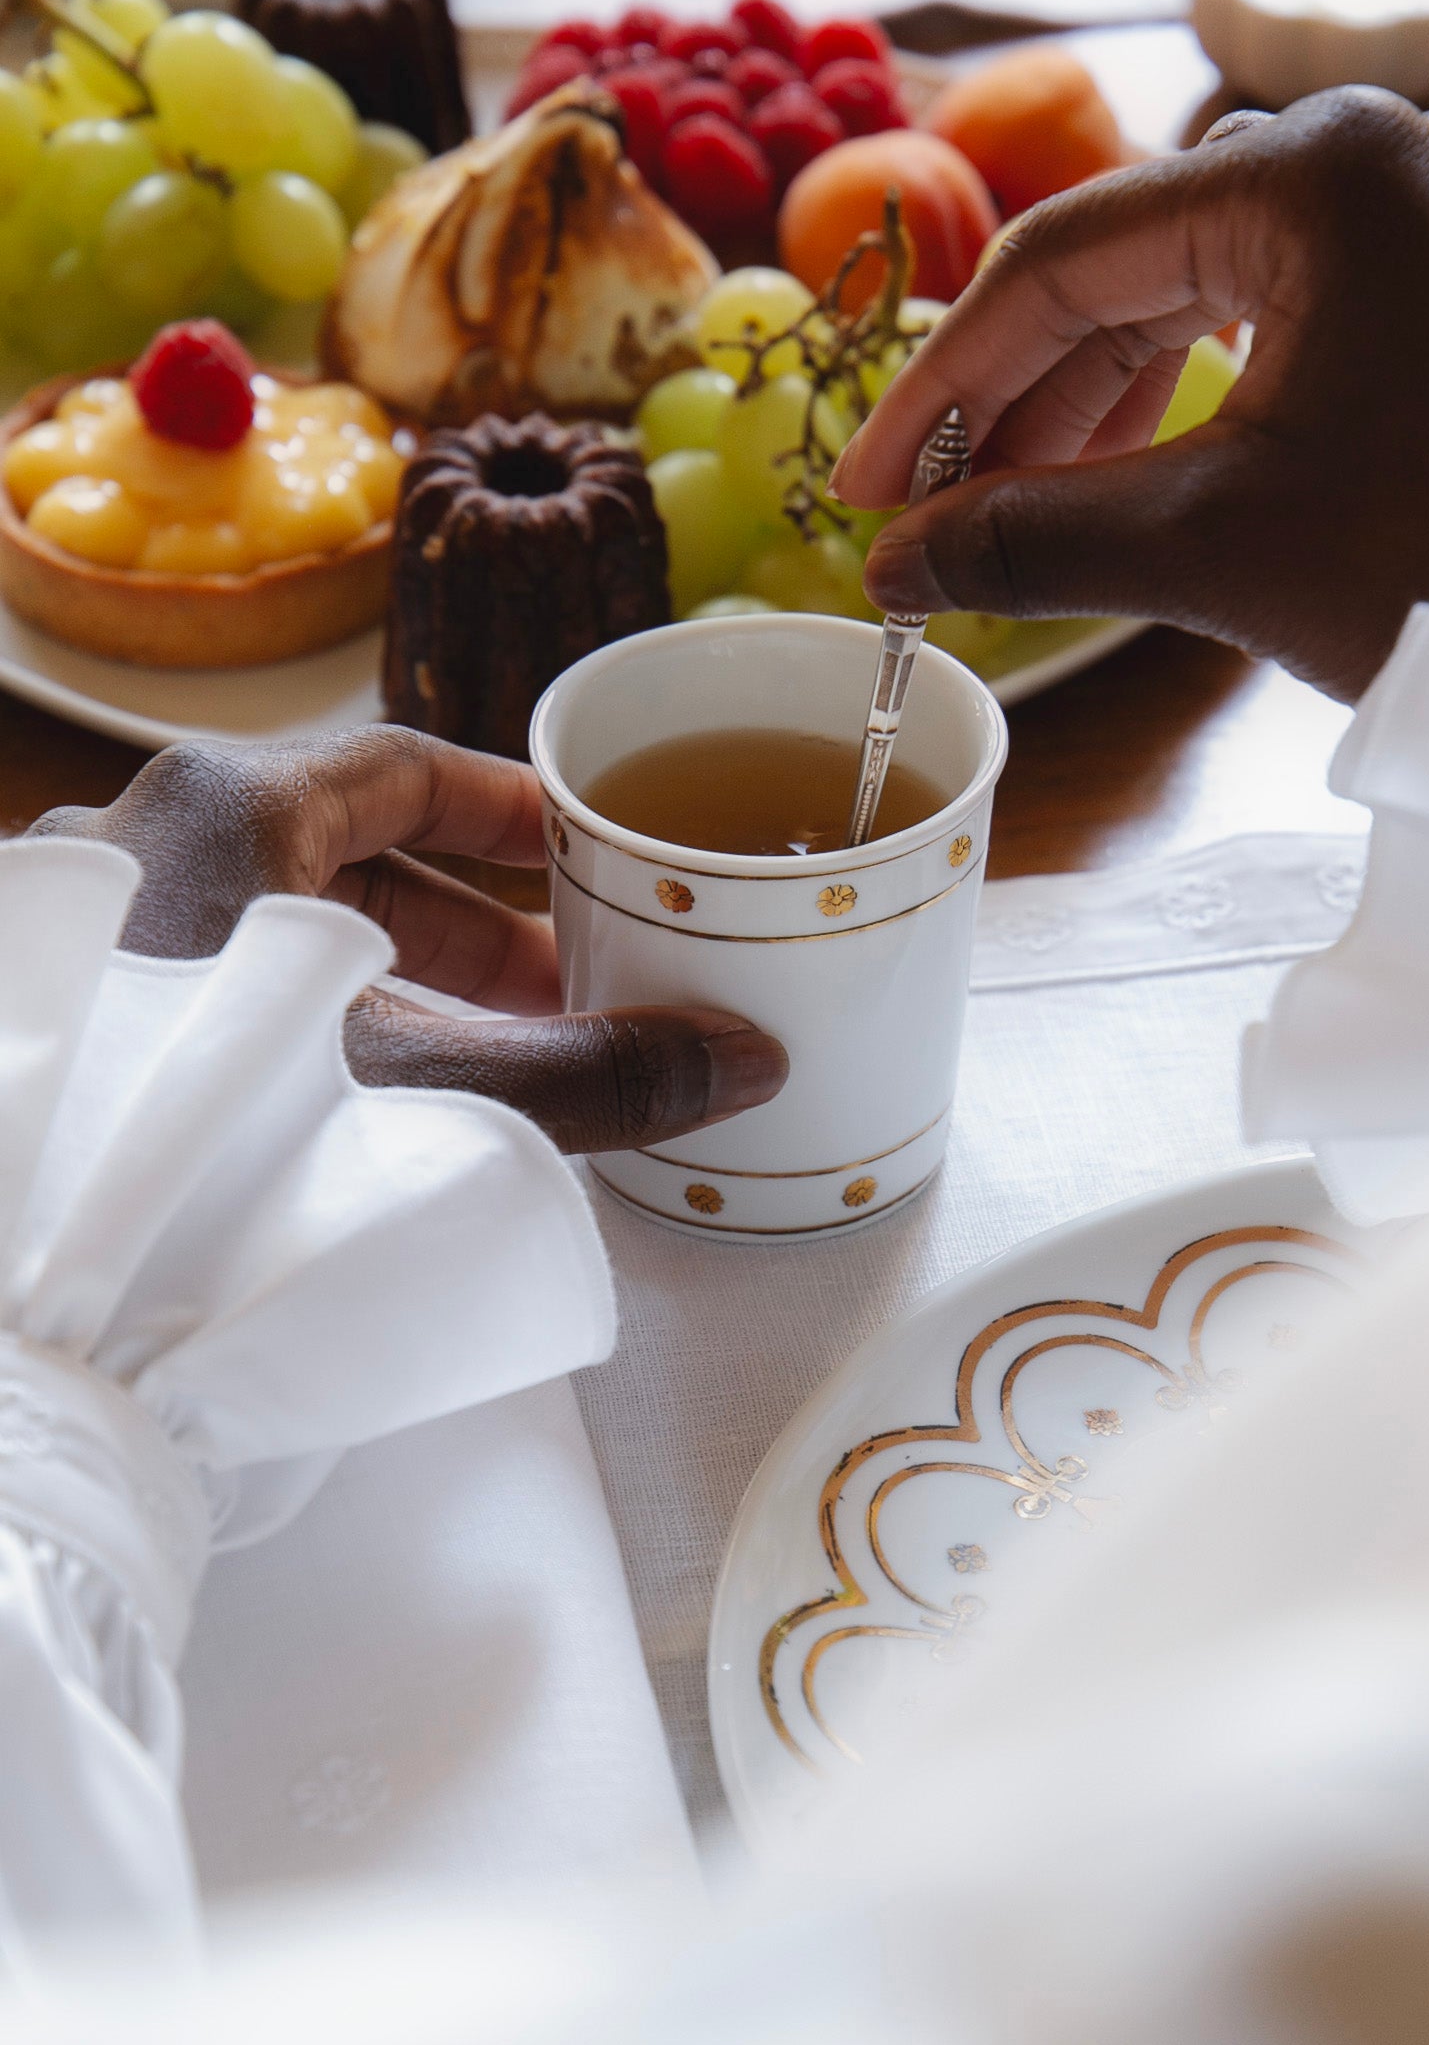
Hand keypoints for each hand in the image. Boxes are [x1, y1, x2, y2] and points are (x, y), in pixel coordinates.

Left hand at [32, 728, 786, 1151]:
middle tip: (573, 991)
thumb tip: (743, 1058)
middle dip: (472, 929)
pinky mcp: (81, 1030)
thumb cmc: (218, 1145)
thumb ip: (594, 1073)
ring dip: (395, 989)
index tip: (591, 851)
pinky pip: (223, 1000)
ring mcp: (99, 946)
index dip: (511, 809)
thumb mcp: (435, 1093)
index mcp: (224, 810)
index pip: (400, 766)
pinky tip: (372, 1115)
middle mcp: (141, 851)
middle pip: (344, 858)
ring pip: (279, 936)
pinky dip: (316, 1035)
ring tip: (495, 1062)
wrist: (48, 1278)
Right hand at [833, 88, 1428, 700]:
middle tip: (934, 514)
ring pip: (1206, 284)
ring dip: (1102, 399)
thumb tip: (892, 563)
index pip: (1063, 258)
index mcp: (1320, 171)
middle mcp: (1381, 153)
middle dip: (1022, 399)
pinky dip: (1201, 390)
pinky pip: (1287, 310)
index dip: (942, 383)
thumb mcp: (1219, 546)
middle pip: (1132, 261)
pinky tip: (1139, 469)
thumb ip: (1031, 535)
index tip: (868, 488)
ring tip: (1020, 509)